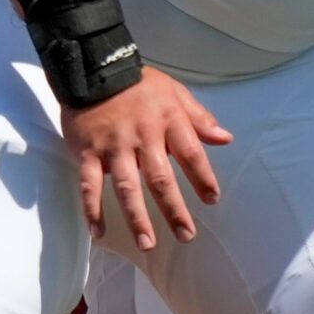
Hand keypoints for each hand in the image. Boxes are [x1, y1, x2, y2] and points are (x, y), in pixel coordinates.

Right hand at [60, 72, 231, 251]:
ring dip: (136, 218)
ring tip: (147, 243)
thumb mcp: (174, 93)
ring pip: (126, 187)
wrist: (93, 70)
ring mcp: (113, 147)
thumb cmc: (139, 84)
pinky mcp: (87, 152)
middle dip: (174, 210)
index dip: (203, 178)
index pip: (191, 154)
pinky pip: (89, 185)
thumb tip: (225, 139)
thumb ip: (199, 118)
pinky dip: (92, 209)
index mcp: (167, 122)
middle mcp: (142, 138)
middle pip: (160, 179)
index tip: (212, 200)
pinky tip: (98, 232)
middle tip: (186, 236)